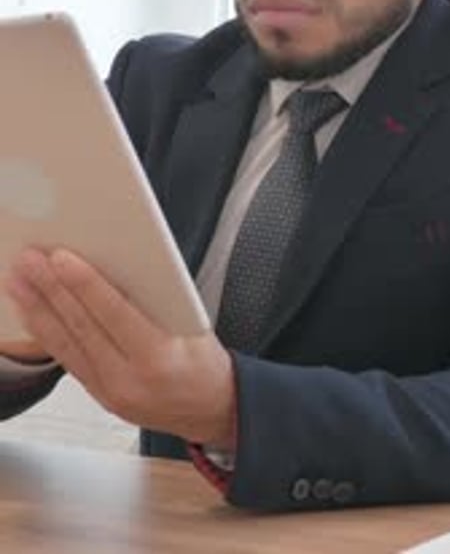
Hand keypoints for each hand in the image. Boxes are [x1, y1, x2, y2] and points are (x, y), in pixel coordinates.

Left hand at [5, 248, 235, 446]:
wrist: (213, 410)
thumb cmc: (206, 360)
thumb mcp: (193, 324)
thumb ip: (154, 300)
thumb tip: (112, 264)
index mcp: (159, 358)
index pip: (113, 313)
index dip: (85, 283)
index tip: (60, 257)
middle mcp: (130, 381)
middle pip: (81, 326)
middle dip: (50, 289)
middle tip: (28, 259)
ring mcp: (110, 393)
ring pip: (66, 344)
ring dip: (37, 308)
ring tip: (16, 280)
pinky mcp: (100, 396)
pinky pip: (67, 359)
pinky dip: (46, 332)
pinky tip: (31, 310)